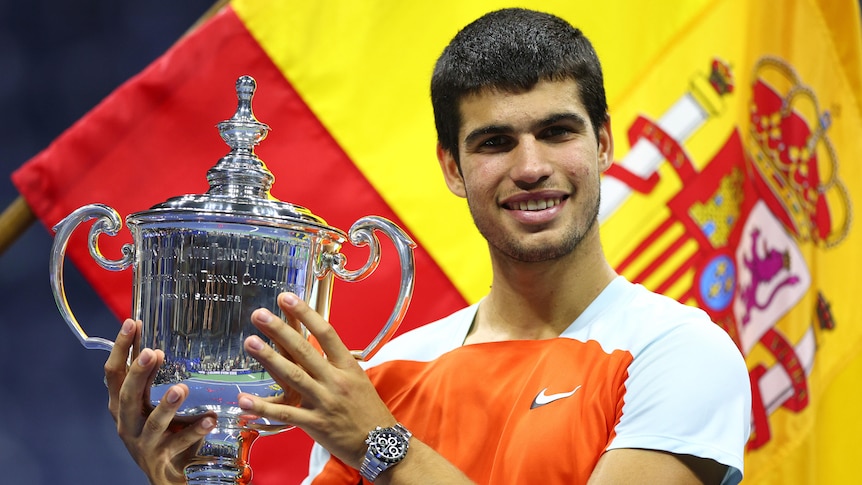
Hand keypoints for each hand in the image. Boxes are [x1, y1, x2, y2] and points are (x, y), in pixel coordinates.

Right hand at [104, 319, 215, 483]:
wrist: (166, 476)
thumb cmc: (159, 434)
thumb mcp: (149, 405)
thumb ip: (150, 380)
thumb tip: (154, 347)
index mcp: (121, 406)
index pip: (114, 374)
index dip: (121, 349)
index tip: (133, 322)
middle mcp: (127, 424)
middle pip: (127, 397)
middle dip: (138, 375)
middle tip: (151, 353)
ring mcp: (144, 444)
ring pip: (153, 423)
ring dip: (167, 405)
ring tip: (181, 388)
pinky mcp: (163, 459)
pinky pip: (180, 443)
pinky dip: (195, 430)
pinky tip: (210, 418)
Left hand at [237, 292, 396, 468]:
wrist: (380, 443)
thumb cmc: (368, 410)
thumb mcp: (358, 379)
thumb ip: (336, 362)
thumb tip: (317, 343)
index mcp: (347, 366)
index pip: (325, 333)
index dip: (305, 314)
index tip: (287, 298)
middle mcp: (335, 380)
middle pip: (305, 350)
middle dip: (281, 330)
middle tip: (260, 314)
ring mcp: (324, 402)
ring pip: (293, 376)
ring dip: (269, 359)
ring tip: (250, 342)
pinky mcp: (315, 424)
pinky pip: (285, 414)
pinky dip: (263, 407)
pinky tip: (244, 399)